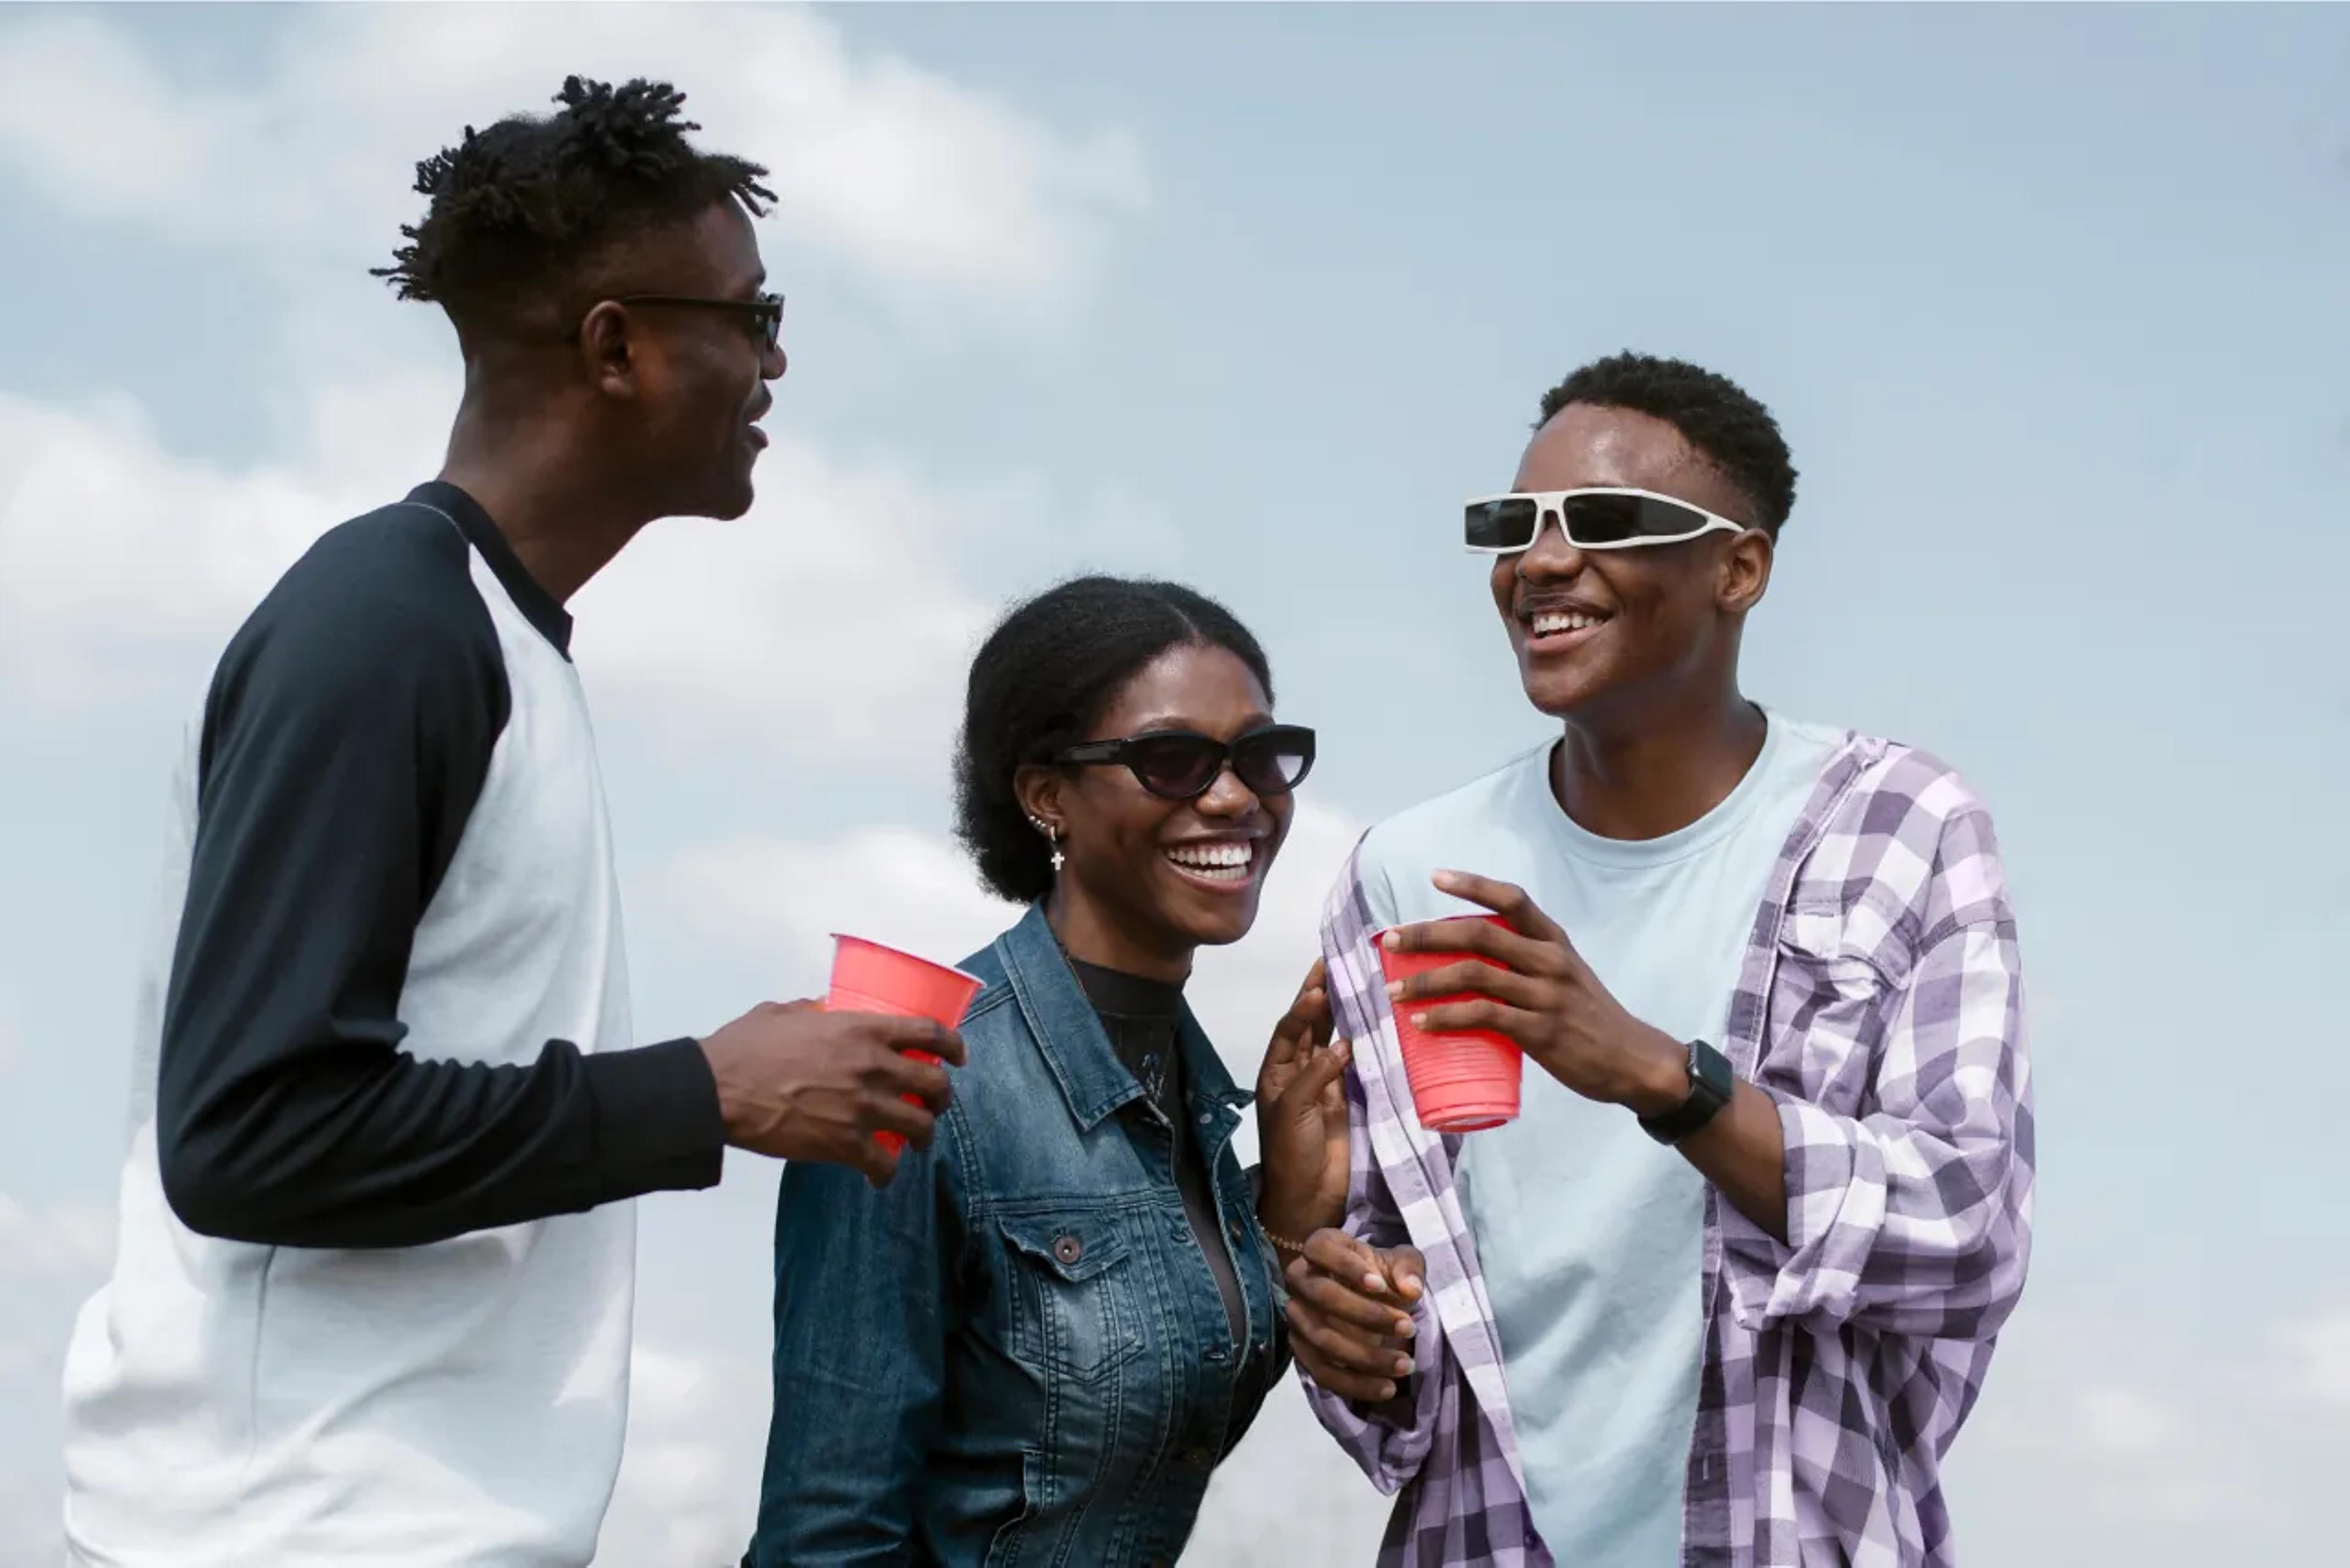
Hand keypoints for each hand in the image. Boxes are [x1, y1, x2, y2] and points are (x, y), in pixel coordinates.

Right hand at [699, 1001, 966, 1186]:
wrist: (718, 1090)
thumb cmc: (744, 1049)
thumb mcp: (783, 1013)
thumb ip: (811, 1010)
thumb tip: (822, 1009)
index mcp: (862, 1030)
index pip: (929, 1033)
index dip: (953, 1046)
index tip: (956, 1057)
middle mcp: (873, 1067)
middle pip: (935, 1085)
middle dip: (941, 1098)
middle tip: (933, 1104)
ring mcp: (863, 1108)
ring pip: (920, 1127)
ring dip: (922, 1136)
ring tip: (914, 1141)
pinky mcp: (846, 1144)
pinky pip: (885, 1164)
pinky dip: (886, 1173)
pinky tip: (878, 1175)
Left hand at [1255, 960, 1351, 1240]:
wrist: (1307, 1197)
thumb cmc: (1290, 1152)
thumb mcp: (1293, 1109)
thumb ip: (1316, 1074)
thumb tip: (1342, 1044)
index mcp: (1275, 1073)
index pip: (1289, 1029)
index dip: (1303, 1006)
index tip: (1320, 982)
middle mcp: (1298, 1073)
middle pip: (1310, 1027)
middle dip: (1322, 998)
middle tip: (1338, 965)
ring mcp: (1324, 1084)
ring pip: (1333, 1040)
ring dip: (1342, 1015)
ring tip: (1357, 983)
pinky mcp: (1347, 1098)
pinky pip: (1354, 1064)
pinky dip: (1362, 1044)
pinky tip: (1372, 1024)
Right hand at [1284, 1229, 1424, 1404]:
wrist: (1371, 1300)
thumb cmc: (1384, 1274)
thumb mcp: (1402, 1263)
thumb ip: (1409, 1269)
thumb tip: (1411, 1289)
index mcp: (1321, 1246)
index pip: (1320, 1248)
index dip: (1346, 1266)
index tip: (1380, 1285)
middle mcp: (1300, 1278)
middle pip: (1322, 1296)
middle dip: (1368, 1315)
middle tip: (1408, 1327)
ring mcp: (1296, 1317)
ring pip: (1322, 1339)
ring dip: (1366, 1356)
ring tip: (1406, 1364)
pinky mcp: (1301, 1350)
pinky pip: (1322, 1372)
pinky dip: (1355, 1384)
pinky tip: (1387, 1387)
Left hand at [1384, 871, 1688, 1113]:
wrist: (1633, 1061)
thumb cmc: (1590, 1019)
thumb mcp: (1565, 977)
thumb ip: (1526, 964)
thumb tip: (1469, 964)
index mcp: (1555, 941)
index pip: (1512, 899)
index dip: (1473, 884)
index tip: (1436, 878)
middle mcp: (1550, 960)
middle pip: (1480, 933)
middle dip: (1429, 934)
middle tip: (1391, 940)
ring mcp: (1546, 995)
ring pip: (1474, 975)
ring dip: (1427, 981)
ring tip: (1393, 993)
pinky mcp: (1541, 1031)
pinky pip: (1484, 1017)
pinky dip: (1447, 1018)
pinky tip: (1422, 1023)